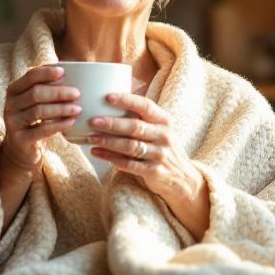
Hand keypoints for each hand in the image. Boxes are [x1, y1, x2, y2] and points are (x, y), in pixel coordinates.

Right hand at [0, 65, 80, 178]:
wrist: (22, 150)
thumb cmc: (35, 121)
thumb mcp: (37, 103)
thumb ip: (47, 88)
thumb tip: (73, 72)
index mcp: (14, 91)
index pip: (29, 77)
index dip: (46, 73)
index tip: (64, 72)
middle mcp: (10, 105)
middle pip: (35, 94)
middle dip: (58, 92)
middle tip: (77, 93)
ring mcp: (13, 122)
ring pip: (39, 111)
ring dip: (61, 109)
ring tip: (78, 109)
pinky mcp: (20, 139)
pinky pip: (41, 130)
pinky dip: (58, 125)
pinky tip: (71, 122)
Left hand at [87, 92, 208, 236]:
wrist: (182, 178)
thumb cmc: (163, 148)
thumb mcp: (160, 129)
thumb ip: (143, 116)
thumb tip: (112, 96)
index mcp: (164, 121)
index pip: (145, 106)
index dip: (127, 100)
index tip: (108, 97)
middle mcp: (164, 136)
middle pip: (135, 127)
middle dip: (112, 123)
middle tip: (93, 121)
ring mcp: (160, 154)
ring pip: (130, 146)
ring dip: (109, 142)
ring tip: (91, 138)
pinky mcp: (154, 171)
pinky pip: (129, 164)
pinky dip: (112, 158)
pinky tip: (98, 153)